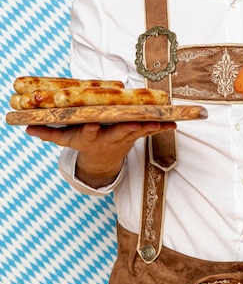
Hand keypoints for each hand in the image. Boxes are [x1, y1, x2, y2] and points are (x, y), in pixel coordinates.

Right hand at [26, 121, 175, 186]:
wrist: (102, 160)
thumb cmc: (83, 143)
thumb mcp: (64, 140)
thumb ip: (47, 133)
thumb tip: (27, 127)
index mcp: (91, 136)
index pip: (90, 133)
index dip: (91, 129)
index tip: (92, 125)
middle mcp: (109, 137)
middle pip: (119, 132)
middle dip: (128, 128)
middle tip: (137, 124)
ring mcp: (125, 137)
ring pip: (138, 131)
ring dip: (151, 127)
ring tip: (163, 122)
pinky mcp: (136, 135)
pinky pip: (151, 130)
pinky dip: (163, 127)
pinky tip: (174, 123)